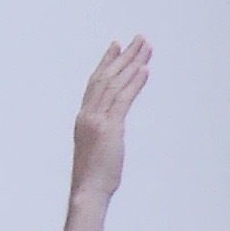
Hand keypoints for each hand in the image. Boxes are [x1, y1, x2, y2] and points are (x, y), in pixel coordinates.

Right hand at [72, 40, 150, 207]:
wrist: (88, 191)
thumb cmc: (93, 177)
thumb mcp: (96, 147)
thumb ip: (102, 132)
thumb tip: (113, 127)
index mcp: (83, 117)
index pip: (95, 83)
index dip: (106, 62)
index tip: (116, 45)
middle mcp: (88, 114)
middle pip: (106, 76)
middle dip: (124, 56)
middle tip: (138, 38)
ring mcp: (97, 120)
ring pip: (115, 83)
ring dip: (133, 63)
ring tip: (146, 47)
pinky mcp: (110, 128)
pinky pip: (123, 99)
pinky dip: (135, 82)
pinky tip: (145, 70)